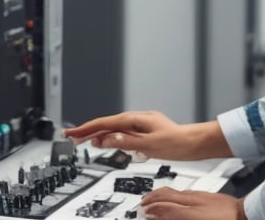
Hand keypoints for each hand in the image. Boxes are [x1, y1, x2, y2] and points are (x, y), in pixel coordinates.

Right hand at [63, 111, 188, 159]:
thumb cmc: (175, 142)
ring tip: (83, 140)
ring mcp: (139, 123)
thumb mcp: (147, 145)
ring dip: (97, 134)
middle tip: (71, 137)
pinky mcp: (143, 130)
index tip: (72, 134)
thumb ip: (124, 142)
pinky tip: (105, 141)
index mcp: (135, 120)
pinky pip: (121, 132)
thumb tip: (105, 139)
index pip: (104, 124)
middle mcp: (136, 119)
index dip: (86, 129)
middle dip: (87, 130)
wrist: (193, 142)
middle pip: (106, 124)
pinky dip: (109, 136)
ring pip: (113, 128)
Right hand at [141, 188, 246, 219]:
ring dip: (164, 197)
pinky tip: (180, 201)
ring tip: (158, 201)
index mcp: (185, 201)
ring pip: (177, 194)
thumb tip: (153, 210)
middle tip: (145, 203)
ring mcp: (200, 197)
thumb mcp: (191, 217)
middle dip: (153, 198)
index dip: (149, 204)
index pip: (161, 199)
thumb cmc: (222, 218)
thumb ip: (172, 212)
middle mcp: (191, 197)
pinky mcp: (209, 199)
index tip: (141, 208)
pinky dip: (177, 198)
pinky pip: (187, 195)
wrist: (245, 214)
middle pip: (167, 194)